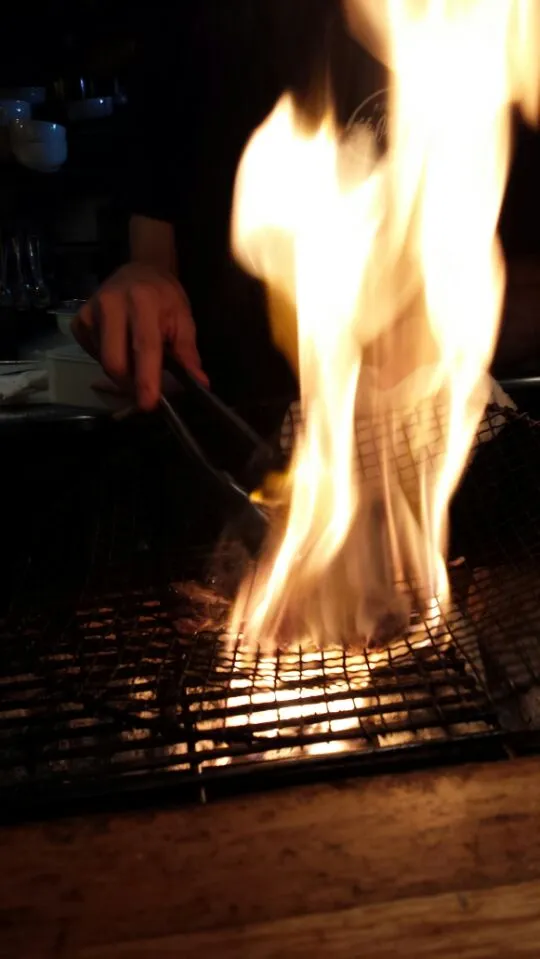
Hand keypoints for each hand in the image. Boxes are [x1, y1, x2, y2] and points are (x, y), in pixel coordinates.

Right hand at [71, 262, 207, 409]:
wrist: (139, 269)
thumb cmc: (164, 297)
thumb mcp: (183, 319)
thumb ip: (188, 352)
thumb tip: (199, 383)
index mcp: (142, 301)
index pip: (143, 347)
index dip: (146, 379)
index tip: (149, 404)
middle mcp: (111, 304)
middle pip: (115, 362)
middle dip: (130, 384)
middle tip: (146, 390)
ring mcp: (90, 312)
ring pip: (103, 362)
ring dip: (121, 372)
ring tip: (135, 359)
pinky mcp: (78, 321)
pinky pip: (93, 355)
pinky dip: (108, 361)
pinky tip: (120, 347)